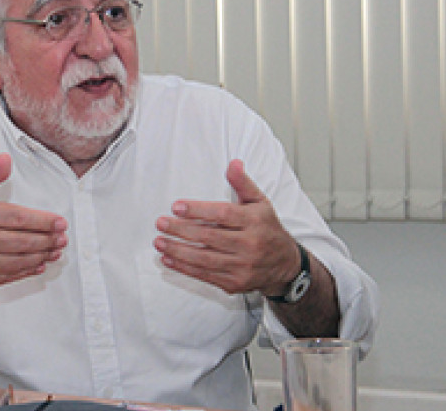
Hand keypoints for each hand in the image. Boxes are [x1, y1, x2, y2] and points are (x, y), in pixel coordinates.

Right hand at [0, 153, 67, 289]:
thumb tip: (6, 159)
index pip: (16, 218)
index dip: (42, 221)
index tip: (60, 222)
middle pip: (20, 241)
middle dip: (46, 241)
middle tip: (62, 238)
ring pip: (16, 261)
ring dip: (40, 257)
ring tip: (55, 251)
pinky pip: (6, 276)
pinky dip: (25, 271)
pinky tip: (38, 264)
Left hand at [153, 159, 299, 294]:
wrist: (286, 265)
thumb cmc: (267, 229)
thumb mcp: (260, 203)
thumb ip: (243, 183)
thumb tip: (233, 163)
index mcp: (255, 221)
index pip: (223, 214)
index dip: (198, 210)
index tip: (176, 206)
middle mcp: (249, 244)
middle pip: (210, 236)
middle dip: (181, 230)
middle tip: (160, 223)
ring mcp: (242, 266)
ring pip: (204, 258)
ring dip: (178, 250)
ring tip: (159, 242)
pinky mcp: (234, 283)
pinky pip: (205, 275)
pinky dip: (184, 268)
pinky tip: (168, 259)